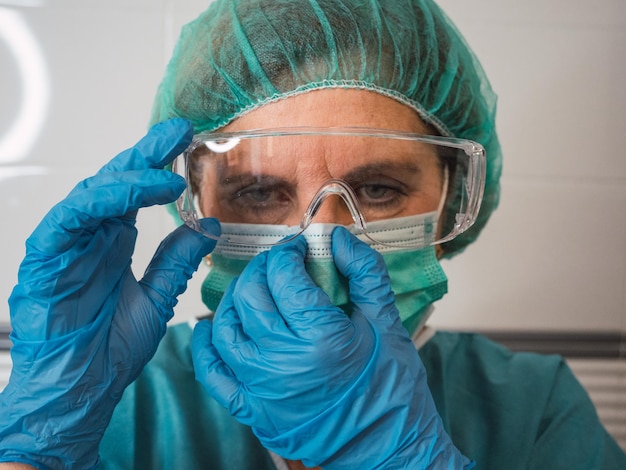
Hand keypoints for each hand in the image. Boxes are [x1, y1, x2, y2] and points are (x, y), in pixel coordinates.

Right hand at [0, 119, 219, 468]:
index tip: (187, 141)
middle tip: (178, 131)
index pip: (135, 192)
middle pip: (115, 183)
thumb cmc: (109, 350)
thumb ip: (178, 259)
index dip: (158, 164)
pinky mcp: (43, 263)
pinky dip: (98, 204)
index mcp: (112, 242)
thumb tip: (209, 224)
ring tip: (167, 170)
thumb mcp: (158, 297)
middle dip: (146, 154)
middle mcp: (89, 238)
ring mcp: (65, 248)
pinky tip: (128, 193)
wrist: (82, 393)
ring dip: (128, 176)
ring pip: (91, 195)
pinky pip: (66, 222)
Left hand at [192, 227, 471, 468]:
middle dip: (262, 268)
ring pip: (226, 329)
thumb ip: (364, 272)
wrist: (389, 446)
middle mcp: (284, 364)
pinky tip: (213, 326)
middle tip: (280, 264)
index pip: (285, 277)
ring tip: (255, 289)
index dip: (288, 252)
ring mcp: (263, 391)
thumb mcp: (387, 322)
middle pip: (251, 296)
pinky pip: (213, 374)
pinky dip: (207, 346)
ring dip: (235, 298)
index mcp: (321, 340)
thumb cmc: (392, 385)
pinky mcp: (253, 411)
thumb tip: (336, 237)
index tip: (298, 248)